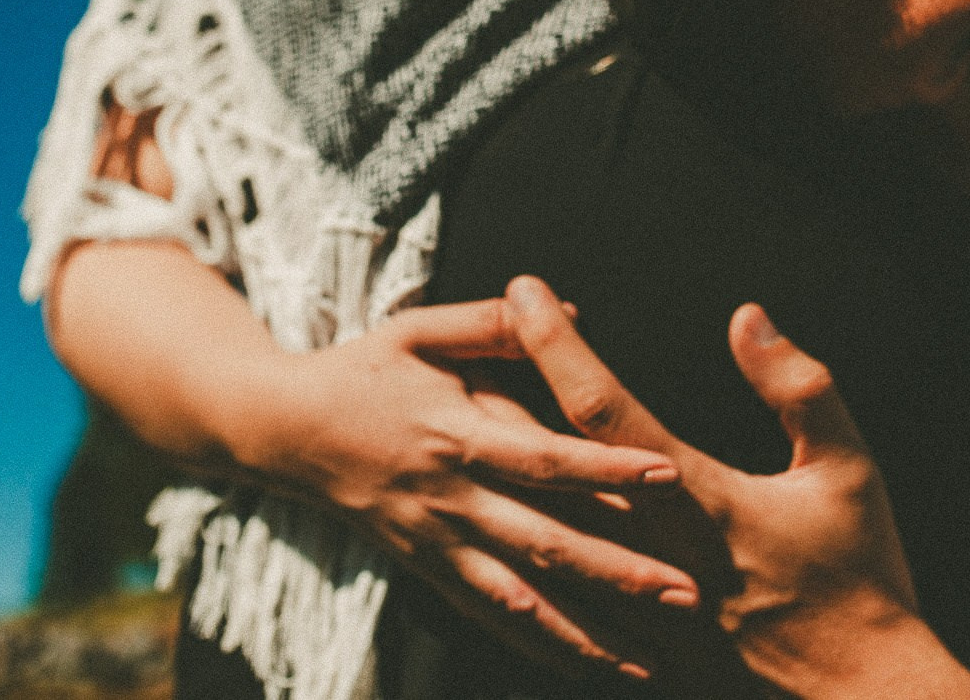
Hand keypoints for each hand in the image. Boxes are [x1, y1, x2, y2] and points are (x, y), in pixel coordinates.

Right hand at [253, 298, 701, 679]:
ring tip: (649, 659)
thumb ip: (492, 325)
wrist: (283, 430)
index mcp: (454, 433)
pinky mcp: (425, 569)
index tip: (666, 475)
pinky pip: (486, 617)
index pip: (541, 457)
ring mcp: (435, 543)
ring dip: (586, 632)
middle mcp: (448, 498)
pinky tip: (584, 664)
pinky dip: (536, 646)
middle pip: (544, 543)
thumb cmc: (360, 369)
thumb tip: (569, 306)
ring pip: (519, 601)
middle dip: (617, 572)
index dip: (603, 468)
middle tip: (687, 593)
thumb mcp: (418, 329)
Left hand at [504, 276, 969, 699]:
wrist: (859, 696)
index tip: (523, 290)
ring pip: (534, 522)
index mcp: (695, 499)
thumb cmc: (860, 575)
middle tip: (463, 343)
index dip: (555, 344)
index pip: (601, 406)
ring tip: (462, 410)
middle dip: (500, 393)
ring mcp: (631, 602)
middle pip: (543, 464)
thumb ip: (798, 387)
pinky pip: (551, 586)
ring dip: (497, 463)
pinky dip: (516, 539)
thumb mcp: (848, 468)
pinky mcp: (631, 639)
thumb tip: (748, 316)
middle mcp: (646, 550)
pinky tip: (493, 509)